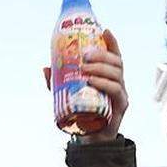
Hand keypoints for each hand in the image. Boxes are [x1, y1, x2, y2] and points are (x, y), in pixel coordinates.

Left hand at [43, 29, 127, 143]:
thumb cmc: (81, 112)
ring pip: (116, 74)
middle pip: (116, 62)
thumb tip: (45, 67)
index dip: (112, 42)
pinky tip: (92, 81)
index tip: (105, 29)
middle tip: (84, 54)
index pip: (114, 56)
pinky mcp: (120, 106)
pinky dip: (104, 83)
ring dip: (100, 67)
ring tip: (84, 67)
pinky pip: (115, 91)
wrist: (89, 137)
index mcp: (108, 76)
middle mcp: (118, 82)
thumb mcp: (66, 94)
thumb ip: (57, 81)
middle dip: (102, 54)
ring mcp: (121, 94)